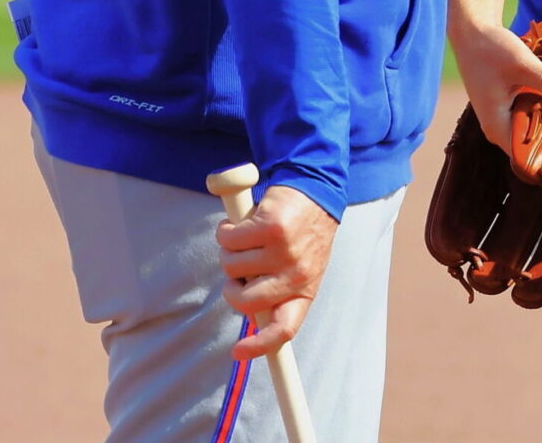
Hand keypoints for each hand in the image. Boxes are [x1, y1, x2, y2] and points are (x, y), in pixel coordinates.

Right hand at [215, 185, 337, 359]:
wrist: (315, 189)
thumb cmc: (302, 233)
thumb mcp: (303, 267)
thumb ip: (280, 290)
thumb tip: (254, 318)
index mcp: (305, 289)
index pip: (285, 328)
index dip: (260, 346)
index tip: (237, 353)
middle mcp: (296, 274)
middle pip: (245, 302)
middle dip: (230, 289)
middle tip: (236, 274)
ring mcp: (283, 252)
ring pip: (231, 266)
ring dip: (229, 251)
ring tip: (247, 237)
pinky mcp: (269, 228)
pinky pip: (228, 239)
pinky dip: (226, 230)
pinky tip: (239, 222)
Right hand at [449, 18, 541, 154]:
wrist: (473, 33)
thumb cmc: (491, 49)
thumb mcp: (521, 64)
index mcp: (497, 126)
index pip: (526, 157)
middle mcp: (497, 128)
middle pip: (531, 146)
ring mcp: (500, 118)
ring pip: (530, 131)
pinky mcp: (505, 107)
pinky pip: (527, 118)